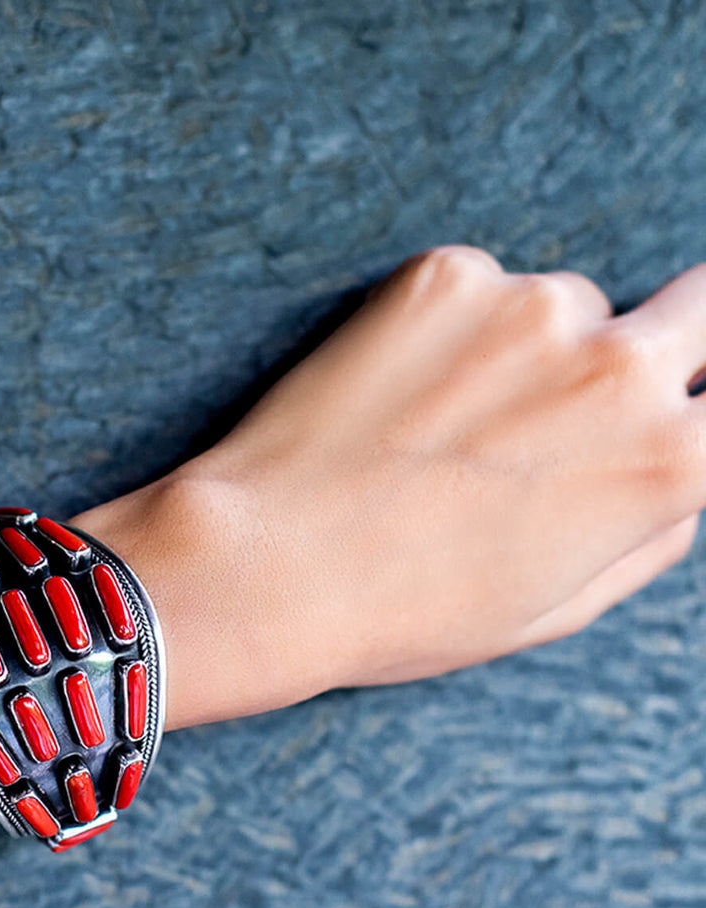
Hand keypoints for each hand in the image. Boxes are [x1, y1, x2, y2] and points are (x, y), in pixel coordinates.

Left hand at [75, 245, 705, 728]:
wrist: (267, 565)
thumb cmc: (405, 609)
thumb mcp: (554, 607)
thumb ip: (646, 531)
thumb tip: (675, 472)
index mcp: (666, 462)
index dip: (698, 406)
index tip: (678, 406)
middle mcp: (618, 366)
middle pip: (701, 304)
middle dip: (663, 338)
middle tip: (581, 386)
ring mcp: (529, 307)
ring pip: (561, 307)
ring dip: (523, 348)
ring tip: (433, 427)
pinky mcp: (444, 276)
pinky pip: (472, 290)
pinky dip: (444, 328)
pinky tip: (387, 395)